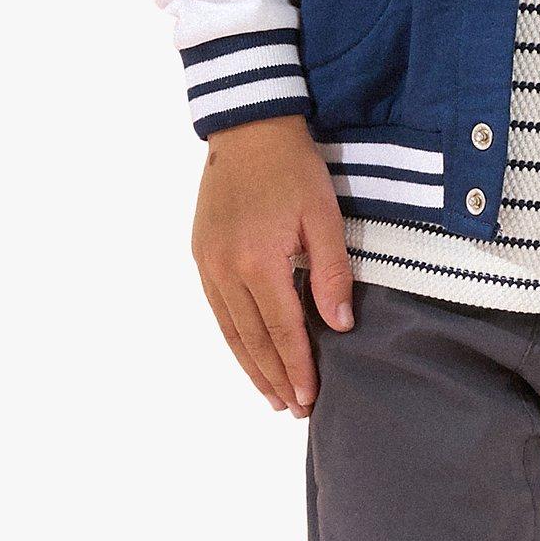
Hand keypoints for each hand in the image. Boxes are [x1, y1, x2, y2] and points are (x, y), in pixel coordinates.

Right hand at [190, 116, 356, 415]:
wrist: (248, 131)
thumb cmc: (293, 170)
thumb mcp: (324, 217)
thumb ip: (331, 274)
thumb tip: (338, 326)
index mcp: (258, 261)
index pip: (282, 330)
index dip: (297, 368)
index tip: (310, 398)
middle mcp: (226, 269)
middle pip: (253, 339)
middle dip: (274, 378)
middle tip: (293, 410)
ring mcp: (208, 264)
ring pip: (230, 331)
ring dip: (251, 367)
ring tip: (271, 396)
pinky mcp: (201, 256)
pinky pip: (218, 310)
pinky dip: (234, 339)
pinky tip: (248, 355)